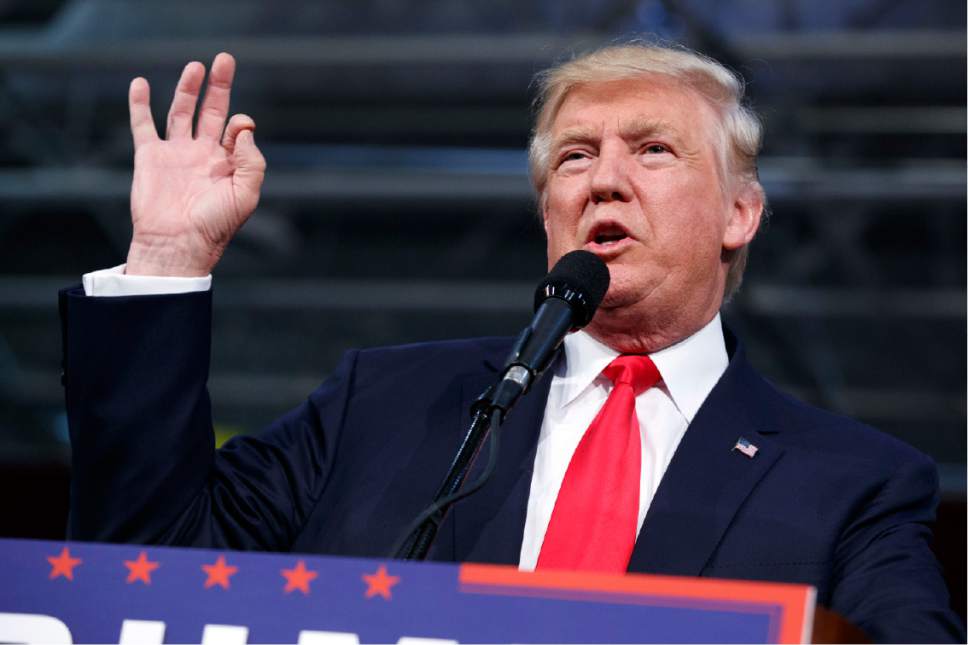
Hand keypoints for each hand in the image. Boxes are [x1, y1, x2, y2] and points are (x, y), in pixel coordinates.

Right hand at [125, 52, 265, 275]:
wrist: (178, 244)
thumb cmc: (214, 226)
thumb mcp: (246, 194)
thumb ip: (252, 161)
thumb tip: (243, 128)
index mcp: (228, 164)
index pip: (236, 129)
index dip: (240, 122)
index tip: (237, 128)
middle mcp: (202, 155)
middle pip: (211, 111)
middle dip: (218, 86)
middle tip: (225, 59)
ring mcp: (176, 154)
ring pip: (181, 112)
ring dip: (188, 88)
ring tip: (196, 66)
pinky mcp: (150, 157)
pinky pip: (143, 125)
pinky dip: (140, 104)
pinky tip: (141, 84)